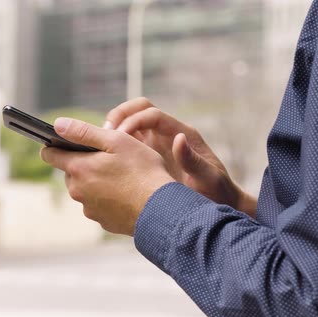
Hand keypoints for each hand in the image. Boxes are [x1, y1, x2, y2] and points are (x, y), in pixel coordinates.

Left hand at [40, 117, 173, 235]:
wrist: (162, 209)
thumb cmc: (142, 171)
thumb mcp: (116, 141)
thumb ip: (84, 131)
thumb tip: (58, 124)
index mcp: (78, 169)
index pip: (50, 155)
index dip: (56, 145)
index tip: (66, 142)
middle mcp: (78, 192)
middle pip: (71, 172)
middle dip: (84, 164)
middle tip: (110, 158)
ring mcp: (90, 209)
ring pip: (86, 189)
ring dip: (97, 182)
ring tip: (122, 176)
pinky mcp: (104, 222)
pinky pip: (100, 205)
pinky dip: (109, 198)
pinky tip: (127, 193)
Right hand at [105, 97, 256, 217]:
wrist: (218, 205)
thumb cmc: (216, 192)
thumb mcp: (208, 179)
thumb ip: (193, 161)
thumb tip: (179, 139)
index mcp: (182, 134)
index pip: (152, 115)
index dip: (133, 121)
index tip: (119, 136)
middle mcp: (168, 135)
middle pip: (138, 110)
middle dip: (119, 117)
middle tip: (104, 136)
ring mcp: (157, 145)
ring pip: (129, 125)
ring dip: (113, 131)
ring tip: (99, 148)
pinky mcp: (149, 158)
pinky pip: (128, 144)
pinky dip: (114, 147)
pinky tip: (104, 163)